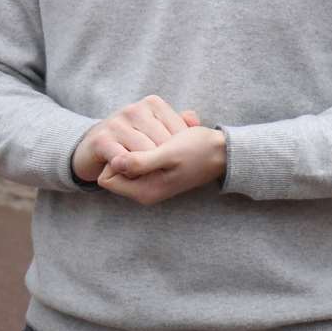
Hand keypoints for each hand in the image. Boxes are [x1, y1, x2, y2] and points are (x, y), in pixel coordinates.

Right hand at [70, 95, 201, 183]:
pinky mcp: (101, 139)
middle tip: (169, 175)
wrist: (94, 146)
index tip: (181, 164)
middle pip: (163, 143)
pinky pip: (123, 160)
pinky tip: (134, 176)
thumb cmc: (133, 138)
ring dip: (149, 169)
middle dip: (166, 162)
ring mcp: (117, 123)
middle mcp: (134, 109)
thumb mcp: (157, 128)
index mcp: (152, 103)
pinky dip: (131, 171)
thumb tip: (195, 121)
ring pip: (144, 152)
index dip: (182, 151)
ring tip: (154, 177)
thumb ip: (177, 124)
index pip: (178, 130)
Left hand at [97, 126, 226, 205]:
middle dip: (128, 152)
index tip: (136, 146)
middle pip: (115, 170)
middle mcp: (145, 190)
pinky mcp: (158, 171)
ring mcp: (151, 181)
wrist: (225, 151)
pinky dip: (149, 145)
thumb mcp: (170, 154)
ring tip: (164, 141)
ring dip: (140, 146)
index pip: (106, 178)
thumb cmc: (200, 151)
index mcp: (144, 191)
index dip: (115, 159)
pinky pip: (141, 156)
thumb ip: (140, 161)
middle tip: (153, 142)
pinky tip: (167, 139)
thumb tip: (113, 162)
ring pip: (128, 160)